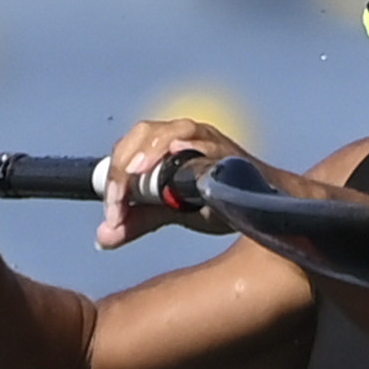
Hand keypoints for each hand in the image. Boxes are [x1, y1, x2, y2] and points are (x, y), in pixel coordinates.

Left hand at [96, 118, 246, 249]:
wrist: (265, 206)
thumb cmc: (220, 200)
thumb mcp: (173, 211)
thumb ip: (139, 221)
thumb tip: (103, 237)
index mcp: (164, 146)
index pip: (127, 149)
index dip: (114, 178)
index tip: (112, 215)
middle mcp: (183, 136)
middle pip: (145, 133)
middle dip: (126, 164)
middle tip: (118, 201)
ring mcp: (207, 139)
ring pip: (173, 131)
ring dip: (152, 150)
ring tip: (136, 172)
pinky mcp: (229, 151)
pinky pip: (209, 144)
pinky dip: (192, 146)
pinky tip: (179, 153)